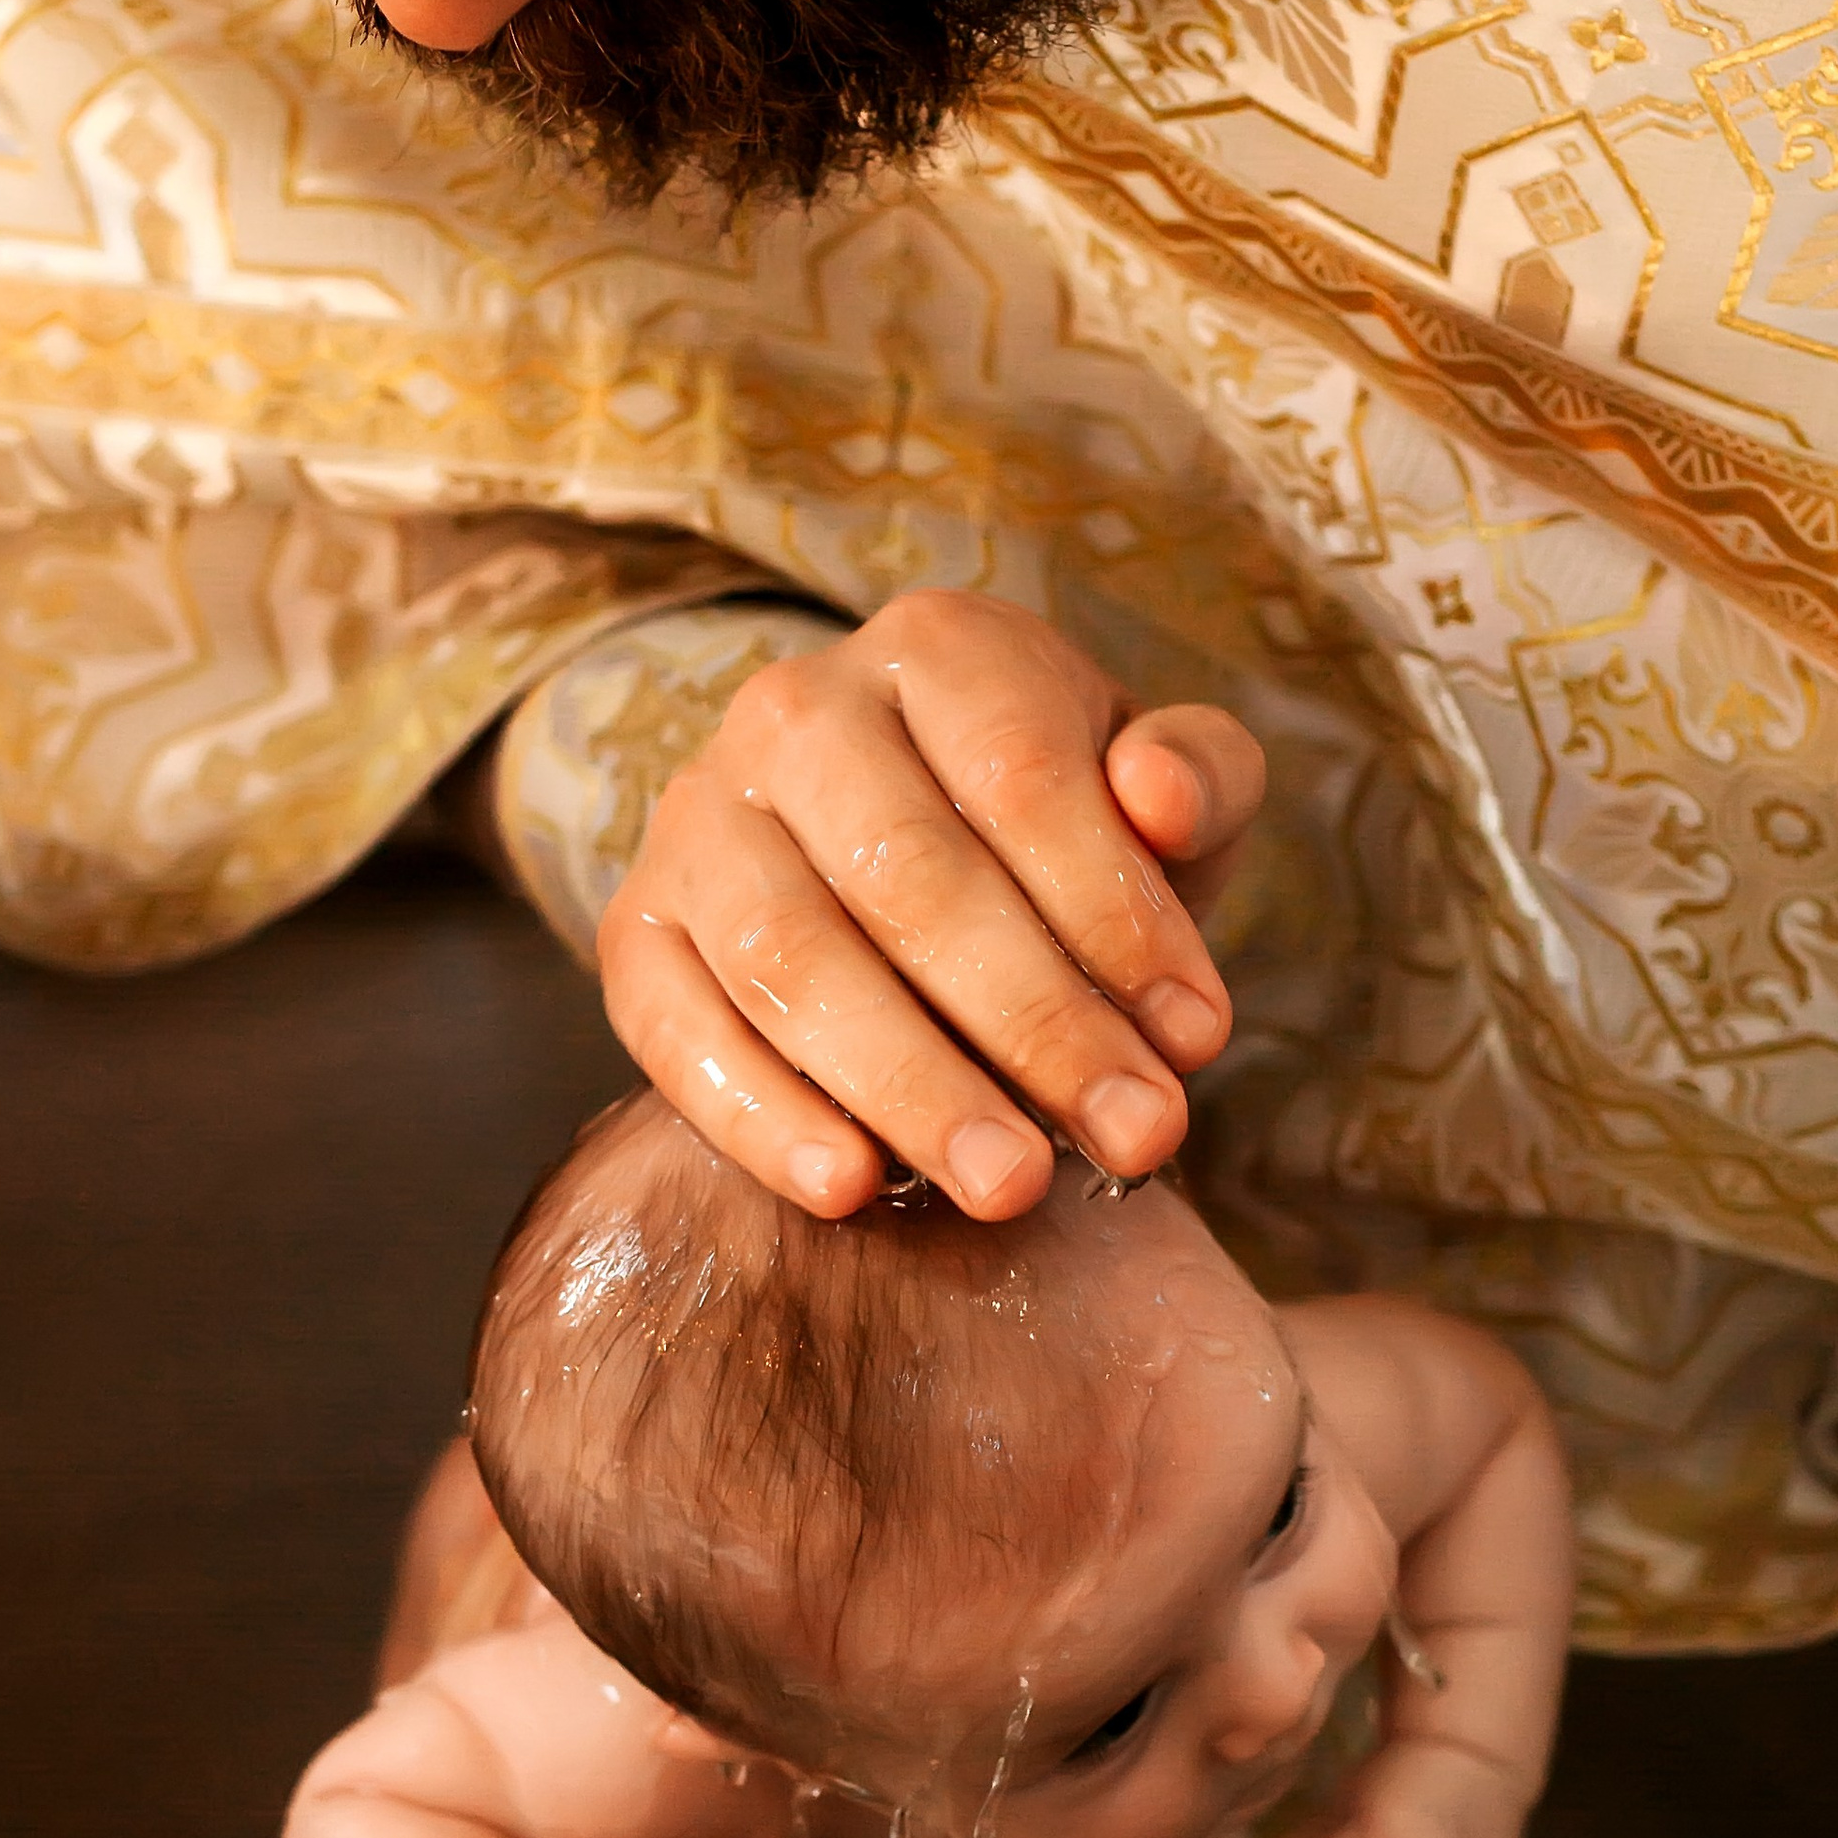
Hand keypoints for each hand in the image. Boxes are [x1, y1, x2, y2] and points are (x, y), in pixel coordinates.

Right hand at [597, 592, 1265, 1218]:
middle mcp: (794, 712)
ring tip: (1011, 1186)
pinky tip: (850, 1187)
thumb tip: (1163, 800)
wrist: (898, 858)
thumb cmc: (1052, 833)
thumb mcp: (1151, 790)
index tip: (1199, 1037)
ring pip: (790, 958)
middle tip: (1137, 1137)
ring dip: (909, 1085)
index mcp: (935, 650)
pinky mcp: (638, 930)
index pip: (1020, 775)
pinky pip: (680, 1029)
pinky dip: (760, 1116)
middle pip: (908, 876)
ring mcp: (699, 818)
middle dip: (1036, 1023)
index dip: (1115, 911)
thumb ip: (1198, 780)